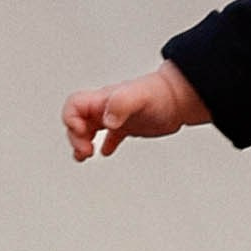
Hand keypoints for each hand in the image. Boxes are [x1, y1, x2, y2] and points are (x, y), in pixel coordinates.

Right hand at [63, 62, 209, 160]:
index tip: (84, 134)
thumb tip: (107, 122)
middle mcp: (106, 107)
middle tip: (87, 151)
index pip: (74, 106)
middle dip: (75, 138)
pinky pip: (109, 137)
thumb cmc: (160, 94)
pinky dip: (104, 146)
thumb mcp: (138, 96)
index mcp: (103, 99)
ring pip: (89, 129)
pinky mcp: (127, 127)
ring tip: (85, 156)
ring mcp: (116, 117)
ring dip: (82, 143)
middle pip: (77, 120)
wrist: (179, 99)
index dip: (71, 120)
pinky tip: (106, 152)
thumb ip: (120, 105)